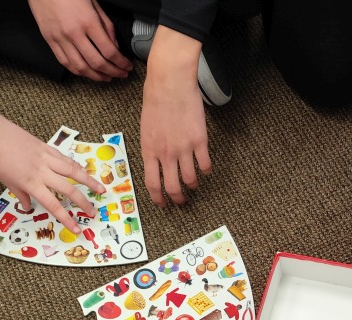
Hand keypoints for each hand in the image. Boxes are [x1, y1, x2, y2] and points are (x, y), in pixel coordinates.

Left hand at [0, 118, 104, 233]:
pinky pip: (64, 158)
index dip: (67, 219)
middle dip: (83, 202)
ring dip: (89, 180)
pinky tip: (83, 170)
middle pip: (69, 189)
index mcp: (31, 183)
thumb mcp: (6, 182)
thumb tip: (28, 206)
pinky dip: (76, 166)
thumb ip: (21, 194)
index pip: (53, 205)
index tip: (77, 229)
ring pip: (73, 170)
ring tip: (101, 189)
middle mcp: (42, 171)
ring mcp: (46, 157)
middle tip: (93, 212)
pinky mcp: (45, 147)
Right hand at [28, 0, 131, 81]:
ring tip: (106, 77)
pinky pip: (65, 63)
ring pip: (80, 68)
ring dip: (96, 76)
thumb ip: (107, 26)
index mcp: (88, 21)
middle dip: (113, 72)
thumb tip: (115, 47)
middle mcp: (74, 33)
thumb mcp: (95, 3)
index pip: (109, 51)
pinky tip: (87, 72)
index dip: (121, 63)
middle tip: (121, 74)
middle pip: (97, 63)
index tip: (127, 67)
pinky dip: (78, 71)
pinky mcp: (49, 40)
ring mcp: (60, 38)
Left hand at [142, 27, 210, 206]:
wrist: (170, 83)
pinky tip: (205, 168)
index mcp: (149, 150)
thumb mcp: (145, 128)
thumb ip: (151, 149)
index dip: (158, 198)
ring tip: (194, 184)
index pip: (152, 184)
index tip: (163, 204)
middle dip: (178, 199)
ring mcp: (183, 148)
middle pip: (172, 187)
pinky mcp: (199, 141)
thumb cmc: (155, 101)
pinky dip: (206, 170)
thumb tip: (156, 164)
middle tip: (182, 201)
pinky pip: (205, 164)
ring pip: (190, 179)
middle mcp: (166, 153)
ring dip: (193, 185)